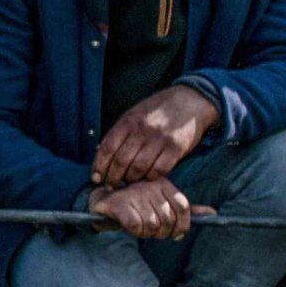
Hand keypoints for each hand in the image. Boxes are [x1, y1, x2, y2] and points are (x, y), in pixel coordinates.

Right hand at [90, 178, 202, 241]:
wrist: (100, 201)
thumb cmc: (134, 204)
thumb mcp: (161, 204)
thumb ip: (184, 210)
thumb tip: (213, 213)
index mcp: (163, 183)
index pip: (183, 208)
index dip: (182, 225)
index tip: (175, 233)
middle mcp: (150, 186)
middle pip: (168, 220)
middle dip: (161, 232)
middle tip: (151, 230)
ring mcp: (134, 194)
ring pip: (152, 225)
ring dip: (146, 233)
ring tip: (139, 227)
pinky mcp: (119, 205)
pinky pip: (136, 226)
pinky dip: (134, 231)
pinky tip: (129, 226)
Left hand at [92, 83, 217, 187]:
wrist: (190, 101)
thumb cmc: (157, 111)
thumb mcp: (134, 114)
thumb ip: (120, 132)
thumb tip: (101, 155)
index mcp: (128, 121)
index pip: (107, 147)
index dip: (99, 166)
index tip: (95, 178)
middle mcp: (142, 130)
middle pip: (121, 160)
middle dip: (112, 177)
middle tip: (110, 185)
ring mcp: (160, 139)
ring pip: (139, 167)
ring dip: (131, 179)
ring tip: (127, 183)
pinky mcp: (177, 148)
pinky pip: (160, 170)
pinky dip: (150, 177)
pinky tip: (147, 178)